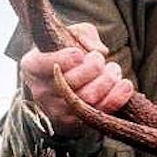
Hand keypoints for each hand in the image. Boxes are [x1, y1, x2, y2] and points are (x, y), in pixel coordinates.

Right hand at [19, 22, 133, 136]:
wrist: (67, 83)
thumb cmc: (68, 53)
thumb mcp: (71, 35)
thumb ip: (84, 35)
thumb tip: (99, 51)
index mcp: (31, 65)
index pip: (44, 64)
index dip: (65, 59)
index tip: (81, 54)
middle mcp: (39, 90)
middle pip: (72, 81)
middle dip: (95, 67)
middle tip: (101, 60)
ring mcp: (55, 109)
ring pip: (88, 98)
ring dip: (108, 81)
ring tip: (113, 70)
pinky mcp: (73, 122)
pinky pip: (98, 112)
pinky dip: (117, 98)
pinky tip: (125, 85)